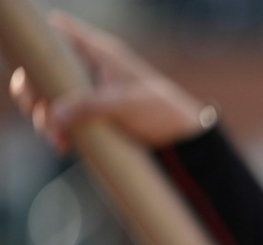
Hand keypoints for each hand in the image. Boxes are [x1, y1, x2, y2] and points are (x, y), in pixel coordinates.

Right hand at [8, 12, 208, 152]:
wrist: (183, 139)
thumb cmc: (163, 110)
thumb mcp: (128, 104)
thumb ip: (91, 105)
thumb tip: (53, 116)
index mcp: (99, 53)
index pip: (58, 32)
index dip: (38, 44)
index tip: (33, 70)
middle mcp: (88, 68)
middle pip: (42, 68)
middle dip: (33, 90)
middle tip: (36, 110)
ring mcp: (87, 92)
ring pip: (48, 96)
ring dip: (44, 117)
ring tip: (56, 139)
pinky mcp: (89, 116)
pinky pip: (61, 119)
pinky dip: (56, 131)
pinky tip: (62, 146)